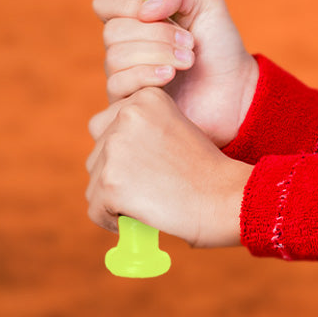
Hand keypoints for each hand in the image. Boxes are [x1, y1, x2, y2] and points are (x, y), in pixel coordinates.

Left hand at [86, 86, 248, 246]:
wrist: (223, 197)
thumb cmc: (204, 170)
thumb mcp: (173, 129)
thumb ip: (139, 130)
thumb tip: (105, 153)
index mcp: (145, 97)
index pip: (106, 124)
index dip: (124, 152)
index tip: (149, 166)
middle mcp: (126, 114)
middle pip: (97, 153)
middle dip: (114, 173)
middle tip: (148, 186)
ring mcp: (116, 147)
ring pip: (94, 182)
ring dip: (113, 197)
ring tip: (149, 201)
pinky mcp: (110, 181)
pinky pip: (95, 208)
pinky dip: (111, 219)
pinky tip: (140, 217)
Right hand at [93, 0, 258, 147]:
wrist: (235, 89)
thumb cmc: (219, 44)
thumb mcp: (207, 2)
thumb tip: (145, 9)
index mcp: (138, 18)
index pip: (105, 4)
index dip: (124, 4)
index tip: (154, 12)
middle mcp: (126, 46)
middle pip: (113, 31)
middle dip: (156, 34)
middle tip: (189, 43)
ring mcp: (125, 76)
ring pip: (115, 58)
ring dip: (158, 55)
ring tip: (188, 61)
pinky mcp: (128, 104)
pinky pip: (118, 85)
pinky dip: (147, 75)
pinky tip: (171, 77)